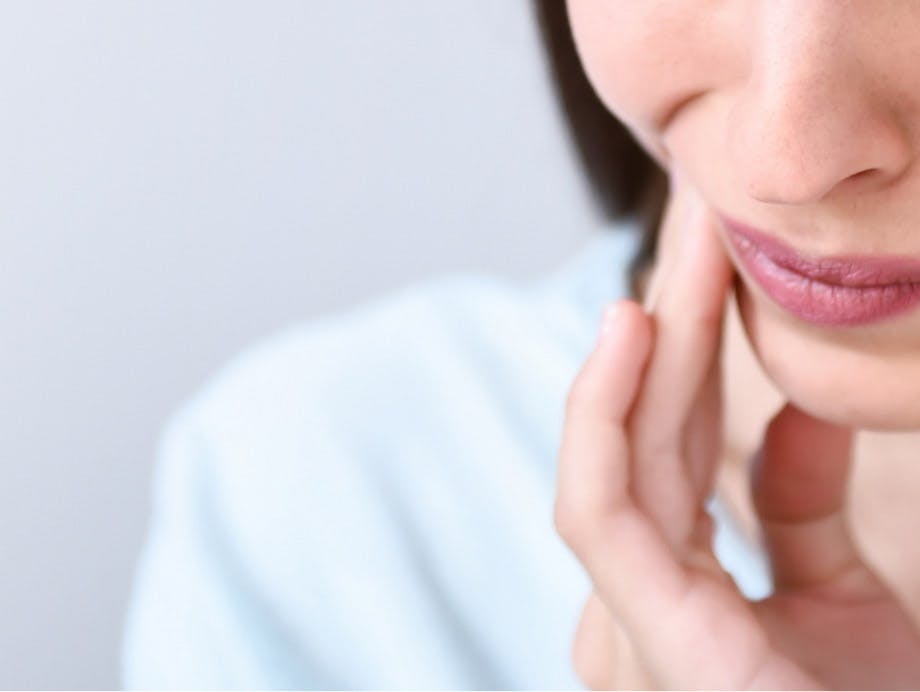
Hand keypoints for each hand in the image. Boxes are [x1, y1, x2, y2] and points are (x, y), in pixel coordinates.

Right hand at [554, 176, 919, 688]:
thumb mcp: (844, 606)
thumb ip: (797, 513)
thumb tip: (791, 417)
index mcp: (680, 595)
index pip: (670, 449)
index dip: (688, 352)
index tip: (713, 261)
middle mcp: (639, 606)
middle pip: (643, 437)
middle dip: (672, 323)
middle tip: (697, 215)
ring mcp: (636, 629)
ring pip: (619, 455)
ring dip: (648, 344)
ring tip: (679, 246)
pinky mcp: (650, 645)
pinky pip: (602, 515)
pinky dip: (603, 419)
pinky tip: (634, 329)